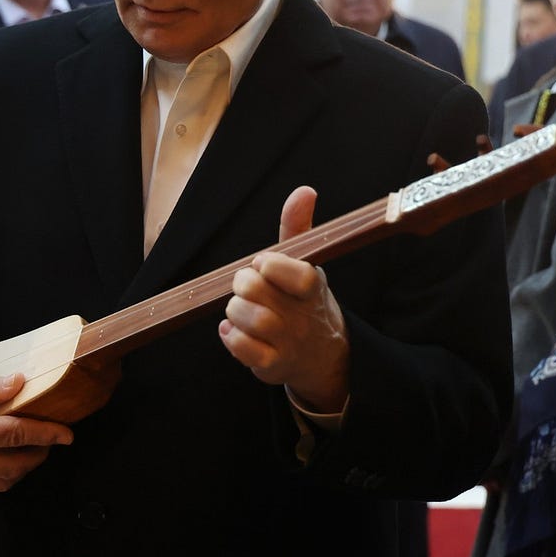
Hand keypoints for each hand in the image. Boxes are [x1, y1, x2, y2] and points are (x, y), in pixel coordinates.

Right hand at [0, 368, 73, 494]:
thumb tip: (19, 384)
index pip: (17, 437)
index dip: (47, 435)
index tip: (67, 434)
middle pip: (14, 467)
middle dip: (39, 455)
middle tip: (51, 440)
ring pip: (0, 484)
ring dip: (21, 470)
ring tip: (32, 451)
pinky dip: (0, 480)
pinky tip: (6, 463)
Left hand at [219, 186, 349, 413]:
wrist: (324, 355)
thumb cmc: (305, 302)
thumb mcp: (306, 264)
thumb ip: (298, 227)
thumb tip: (304, 190)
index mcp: (312, 287)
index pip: (292, 272)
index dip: (268, 264)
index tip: (264, 265)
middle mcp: (303, 316)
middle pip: (257, 291)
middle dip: (242, 284)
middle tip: (246, 287)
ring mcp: (289, 343)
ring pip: (250, 319)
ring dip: (235, 311)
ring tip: (240, 309)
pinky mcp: (273, 366)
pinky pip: (244, 349)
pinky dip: (231, 337)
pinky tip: (234, 331)